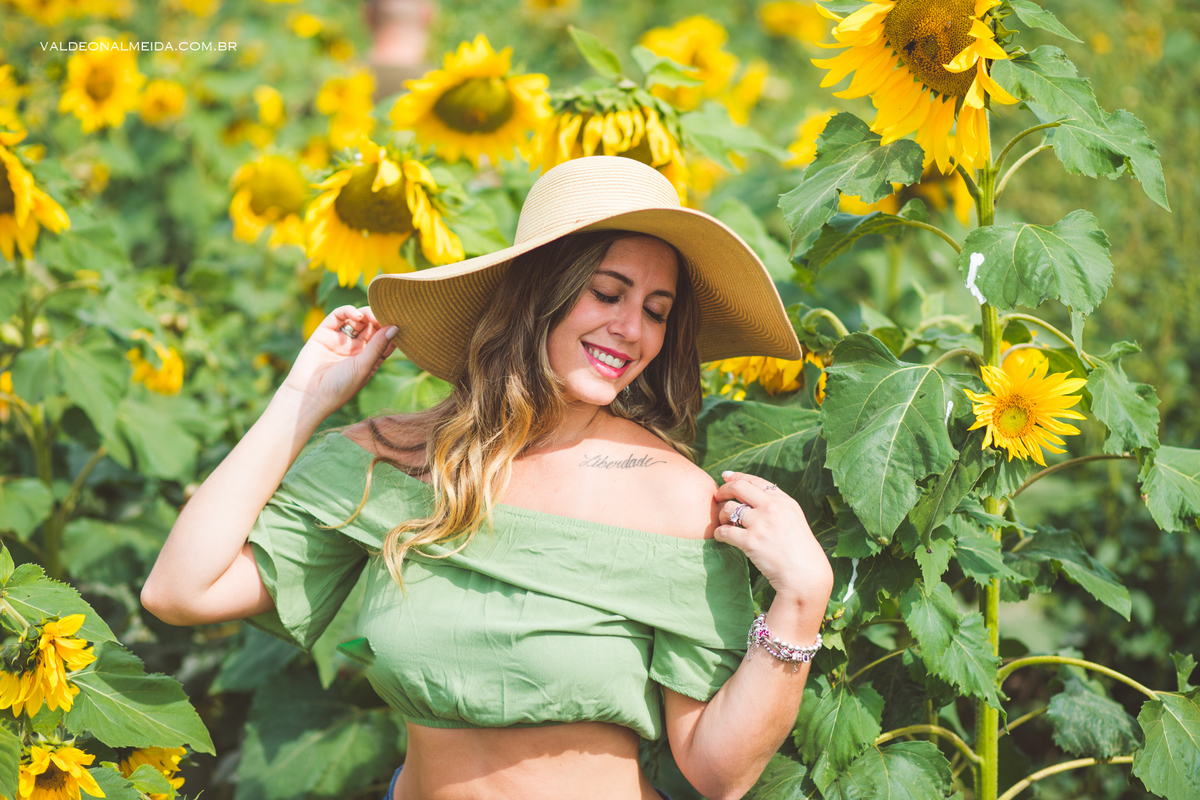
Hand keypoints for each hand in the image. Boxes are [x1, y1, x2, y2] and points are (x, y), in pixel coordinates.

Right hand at [279, 305, 398, 418]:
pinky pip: (338, 316)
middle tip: (385, 315)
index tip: (400, 323)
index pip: (385, 339)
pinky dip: (348, 311)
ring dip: (366, 313)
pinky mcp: (325, 332)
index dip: (392, 330)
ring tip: (371, 316)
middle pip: (372, 326)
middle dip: (379, 319)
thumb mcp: (364, 366)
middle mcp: (356, 347)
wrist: (309, 395)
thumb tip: (395, 327)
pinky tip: (357, 315)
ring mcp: (341, 339)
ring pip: (357, 319)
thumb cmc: (340, 387)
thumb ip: (378, 346)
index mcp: (369, 358)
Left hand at [714, 472, 832, 603]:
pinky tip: (721, 537)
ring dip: (721, 515)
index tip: (726, 477)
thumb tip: (751, 492)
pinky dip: (719, 533)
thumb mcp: (794, 519)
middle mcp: (772, 508)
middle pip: (738, 487)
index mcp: (784, 501)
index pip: (755, 481)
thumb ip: (776, 505)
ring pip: (728, 508)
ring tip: (724, 522)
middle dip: (723, 489)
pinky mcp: (751, 541)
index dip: (737, 477)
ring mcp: (761, 523)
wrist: (805, 575)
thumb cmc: (799, 550)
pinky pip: (724, 531)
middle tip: (717, 496)